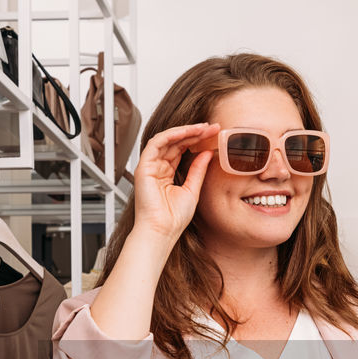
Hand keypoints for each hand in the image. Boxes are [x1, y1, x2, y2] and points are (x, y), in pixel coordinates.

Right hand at [131, 122, 219, 245]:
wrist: (162, 231)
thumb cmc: (173, 219)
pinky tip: (186, 132)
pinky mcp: (144, 167)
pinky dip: (171, 135)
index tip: (214, 134)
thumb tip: (207, 153)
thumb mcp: (192, 189)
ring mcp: (150, 166)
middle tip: (212, 127)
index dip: (197, 140)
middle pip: (176, 142)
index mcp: (167, 174)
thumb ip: (198, 170)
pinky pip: (157, 143)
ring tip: (202, 128)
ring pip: (167, 139)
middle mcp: (157, 168)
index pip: (182, 150)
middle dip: (194, 133)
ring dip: (185, 131)